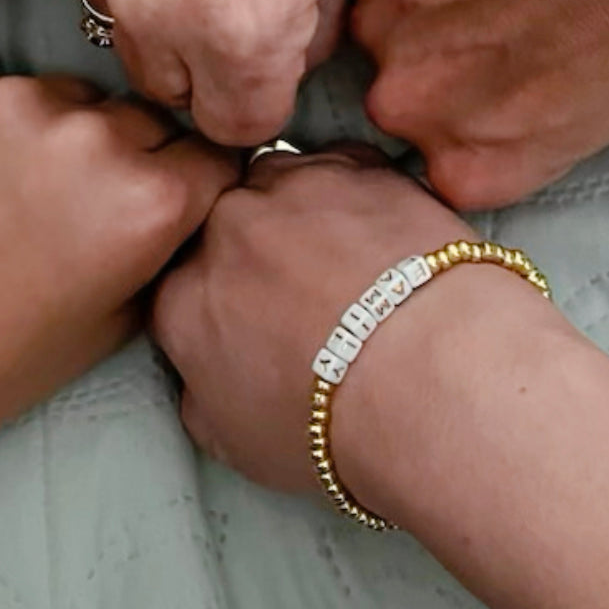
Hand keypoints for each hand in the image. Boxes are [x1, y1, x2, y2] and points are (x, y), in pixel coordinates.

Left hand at [0, 73, 237, 463]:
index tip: (178, 198)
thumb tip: (182, 206)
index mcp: (148, 200)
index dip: (198, 183)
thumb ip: (163, 251)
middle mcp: (93, 135)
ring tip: (23, 191)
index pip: (216, 156)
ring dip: (71, 132)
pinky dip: (3, 126)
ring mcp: (18, 101)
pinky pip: (8, 94)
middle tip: (90, 205)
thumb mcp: (113, 326)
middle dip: (137, 155)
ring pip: (78, 99)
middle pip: (149, 120)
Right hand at [151, 146, 496, 500]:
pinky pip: (341, 164)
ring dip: (297, 209)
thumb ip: (198, 397)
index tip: (244, 322)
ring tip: (346, 259)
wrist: (432, 377)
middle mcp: (223, 227)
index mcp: (180, 296)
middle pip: (221, 221)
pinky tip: (381, 233)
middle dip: (250, 250)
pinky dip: (354, 190)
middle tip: (299, 291)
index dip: (213, 302)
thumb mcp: (235, 444)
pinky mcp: (354, 166)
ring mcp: (289, 187)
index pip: (176, 282)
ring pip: (275, 181)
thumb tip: (200, 378)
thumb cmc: (338, 426)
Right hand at [349, 0, 608, 208]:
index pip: (440, 156)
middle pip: (400, 89)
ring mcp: (384, 26)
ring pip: (379, 16)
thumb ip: (566, 130)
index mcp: (474, 167)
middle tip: (490, 9)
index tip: (496, 76)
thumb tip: (557, 103)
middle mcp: (414, 110)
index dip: (471, 110)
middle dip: (434, 54)